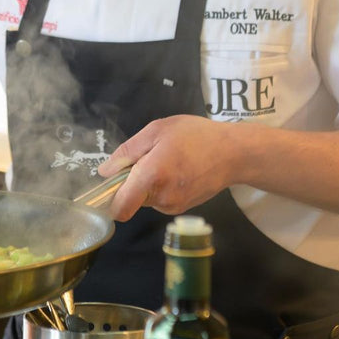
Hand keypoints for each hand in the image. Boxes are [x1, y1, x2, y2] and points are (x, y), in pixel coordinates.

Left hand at [98, 114, 236, 221]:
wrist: (234, 153)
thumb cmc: (195, 136)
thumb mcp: (157, 130)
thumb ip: (127, 152)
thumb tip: (105, 172)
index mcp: (152, 177)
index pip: (120, 208)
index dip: (108, 200)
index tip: (109, 184)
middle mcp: (161, 198)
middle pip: (130, 198)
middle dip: (131, 181)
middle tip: (149, 157)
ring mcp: (174, 206)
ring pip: (145, 198)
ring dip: (147, 182)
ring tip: (167, 160)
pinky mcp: (183, 208)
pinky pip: (160, 199)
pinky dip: (161, 186)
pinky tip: (176, 169)